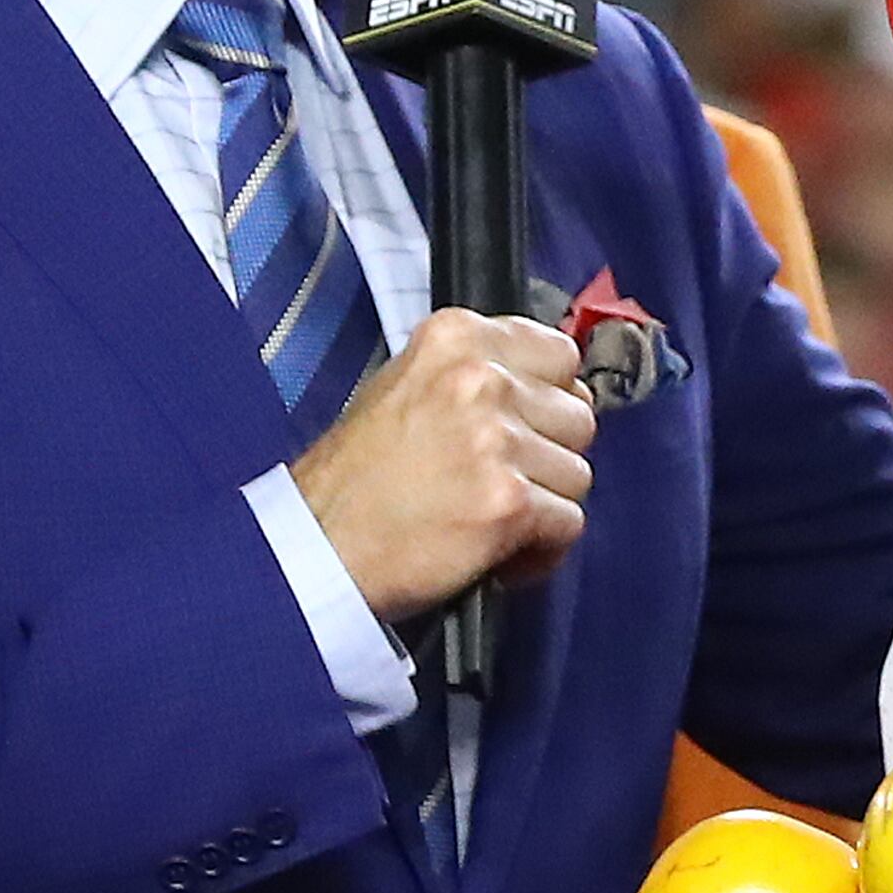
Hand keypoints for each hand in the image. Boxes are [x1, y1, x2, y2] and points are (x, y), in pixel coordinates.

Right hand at [292, 311, 595, 624]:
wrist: (315, 547)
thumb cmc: (354, 480)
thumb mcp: (403, 387)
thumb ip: (474, 375)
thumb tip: (549, 391)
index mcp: (455, 337)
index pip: (560, 354)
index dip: (549, 400)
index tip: (526, 428)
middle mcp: (479, 378)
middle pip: (577, 415)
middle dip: (548, 456)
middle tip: (501, 482)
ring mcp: (496, 440)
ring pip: (577, 472)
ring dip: (544, 505)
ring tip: (491, 520)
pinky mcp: (509, 501)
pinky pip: (568, 523)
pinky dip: (541, 549)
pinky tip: (500, 554)